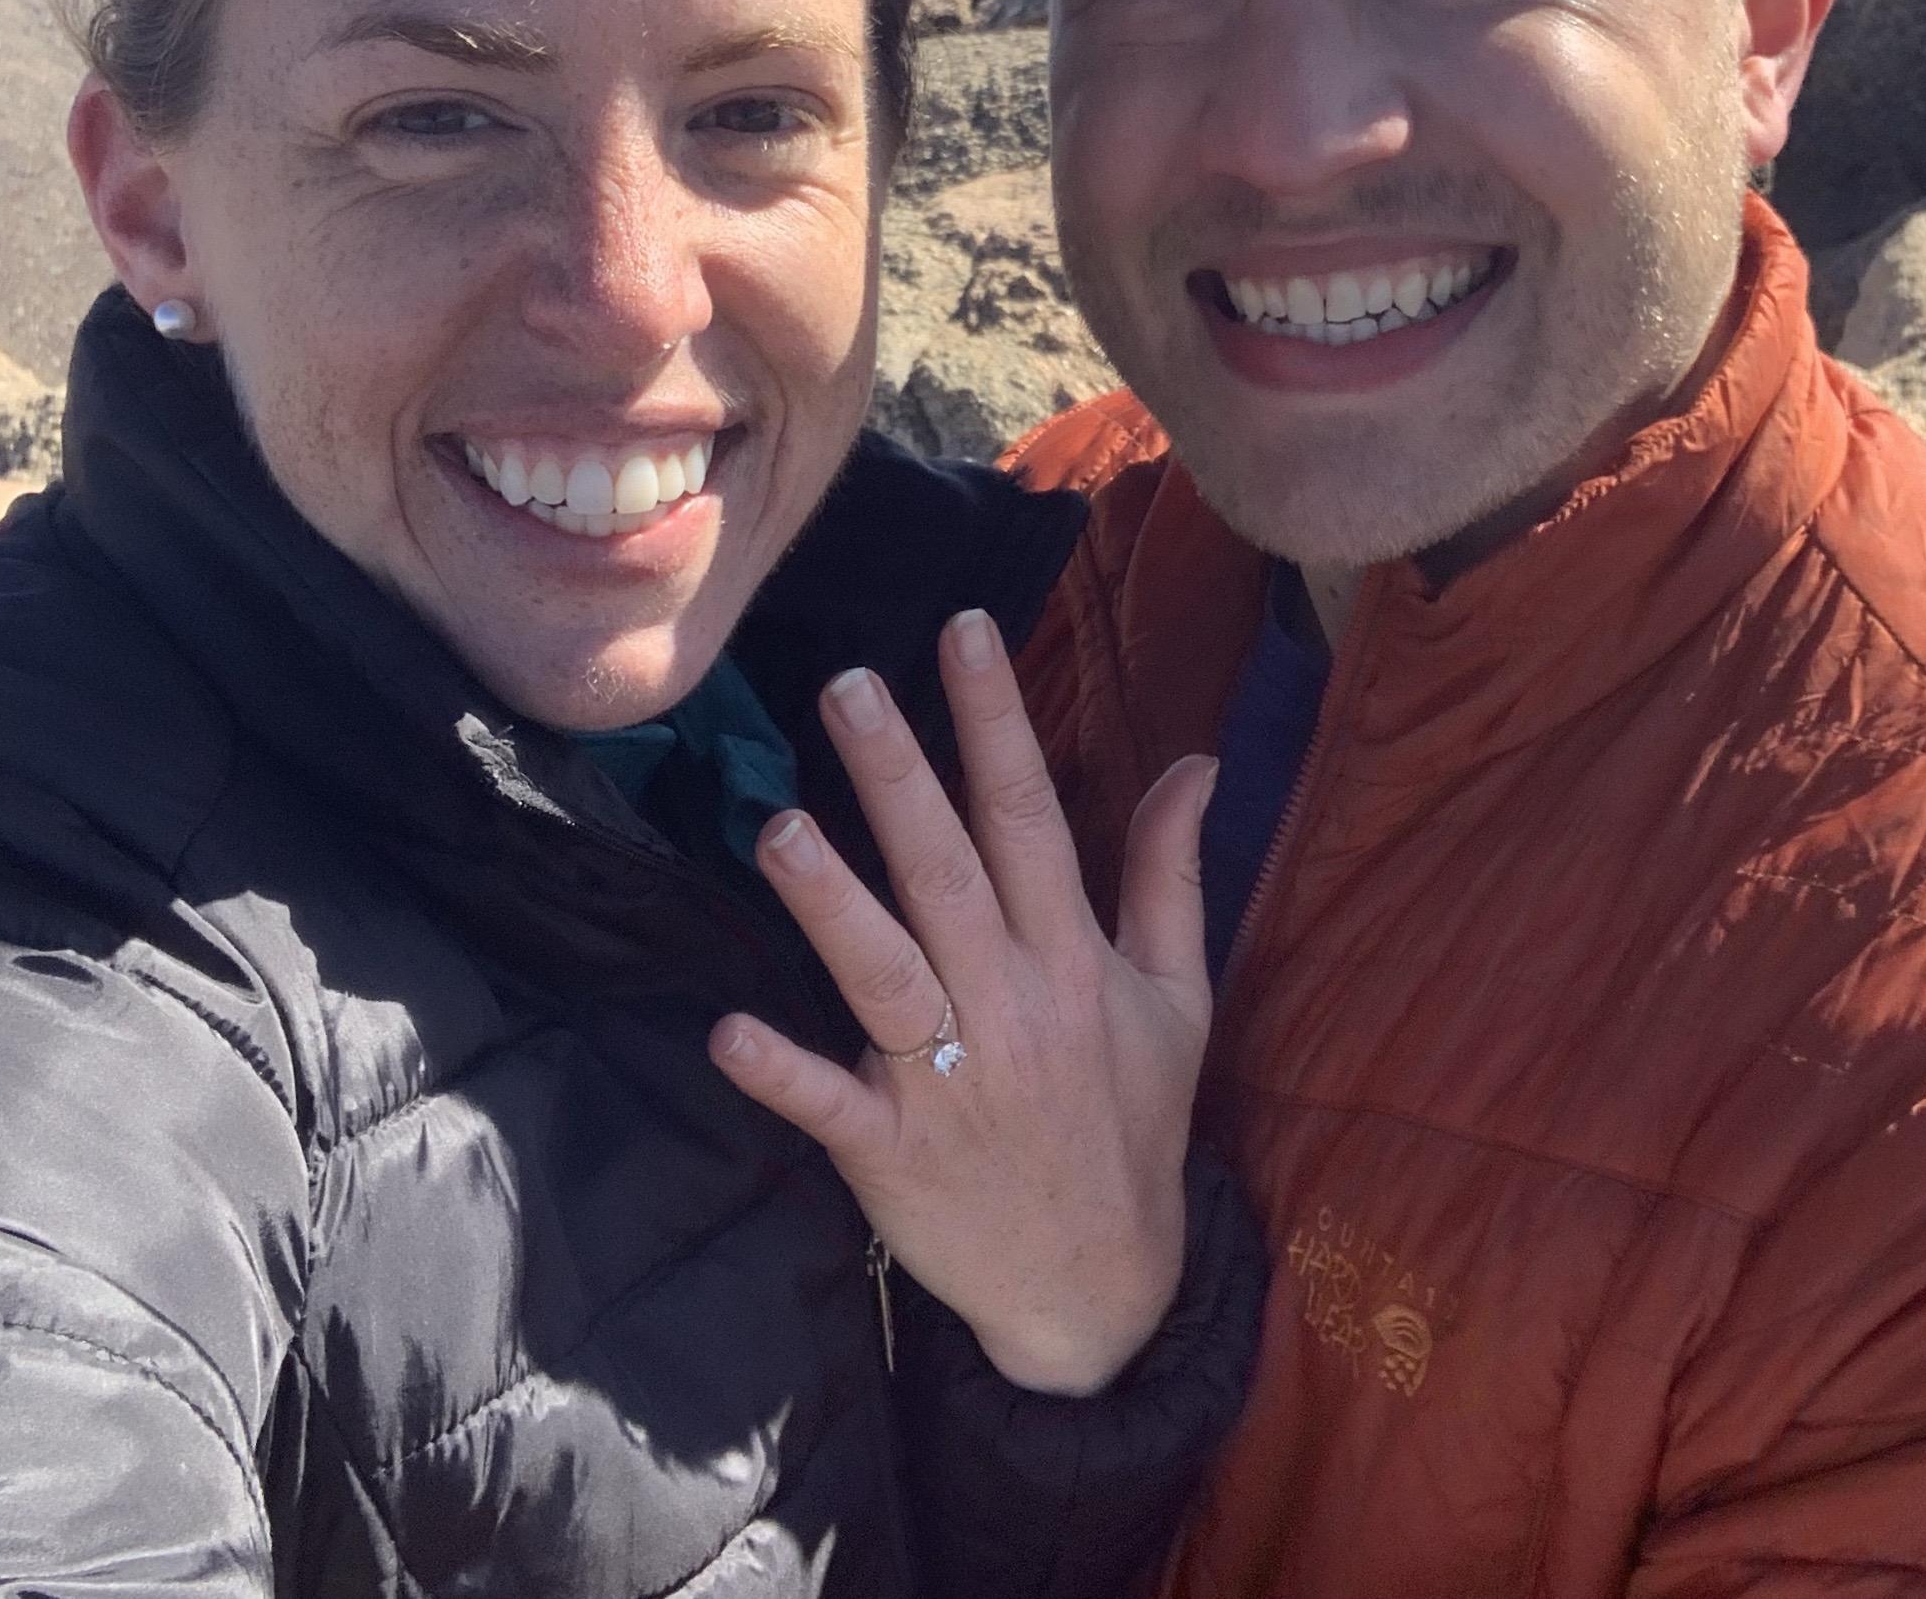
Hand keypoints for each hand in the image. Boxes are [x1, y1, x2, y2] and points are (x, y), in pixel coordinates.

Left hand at [709, 607, 1217, 1396]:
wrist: (1102, 1292)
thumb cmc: (1133, 1125)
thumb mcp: (1179, 998)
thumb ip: (1172, 875)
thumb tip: (1196, 761)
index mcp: (1073, 960)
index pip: (1032, 818)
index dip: (997, 721)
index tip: (963, 631)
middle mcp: (1010, 1006)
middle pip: (948, 875)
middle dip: (898, 778)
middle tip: (846, 686)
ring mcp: (948, 1083)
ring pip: (885, 974)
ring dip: (832, 903)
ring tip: (777, 827)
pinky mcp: (891, 1155)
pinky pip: (831, 1106)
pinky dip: (784, 1072)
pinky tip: (729, 1033)